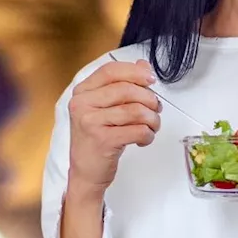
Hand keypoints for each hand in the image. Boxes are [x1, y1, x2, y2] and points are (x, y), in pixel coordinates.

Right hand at [66, 59, 162, 195]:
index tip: (151, 80)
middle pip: (127, 90)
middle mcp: (82, 104)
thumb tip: (143, 65)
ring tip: (151, 127)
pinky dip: (148, 135)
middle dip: (149, 100)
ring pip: (136, 111)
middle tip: (155, 110)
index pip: (110, 71)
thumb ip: (123, 85)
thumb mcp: (107, 109)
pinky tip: (143, 139)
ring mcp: (90, 122)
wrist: (86, 172)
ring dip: (152, 120)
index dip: (135, 72)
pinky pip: (138, 130)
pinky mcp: (102, 140)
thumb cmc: (99, 138)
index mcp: (82, 92)